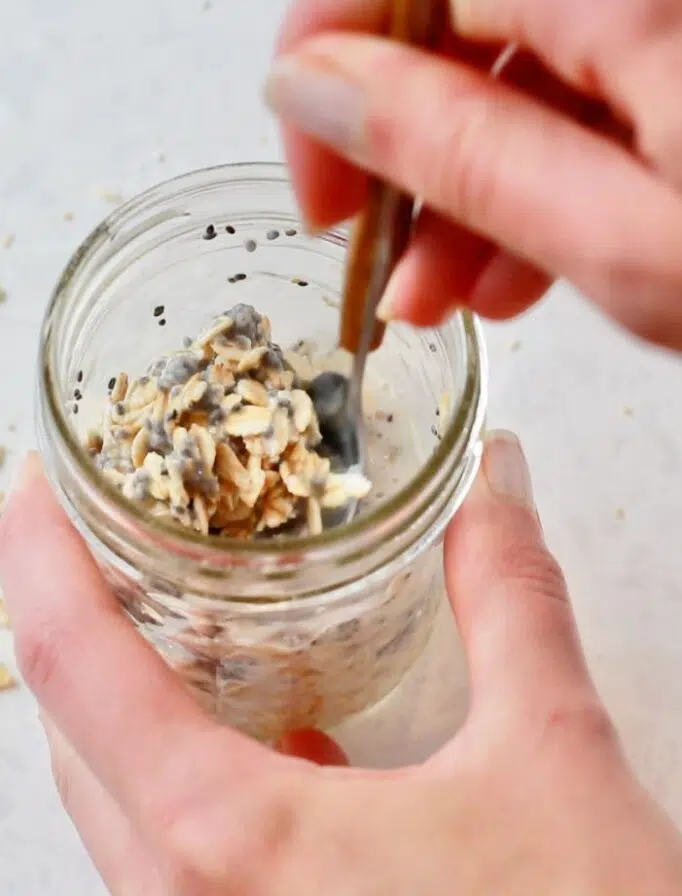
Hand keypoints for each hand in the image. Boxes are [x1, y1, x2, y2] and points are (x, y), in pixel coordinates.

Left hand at [2, 435, 681, 893]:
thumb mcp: (551, 754)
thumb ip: (508, 598)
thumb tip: (496, 483)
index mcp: (235, 844)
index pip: (75, 666)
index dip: (35, 555)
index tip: (32, 484)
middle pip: (73, 735)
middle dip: (72, 620)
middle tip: (102, 533)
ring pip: (112, 805)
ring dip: (121, 704)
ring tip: (169, 617)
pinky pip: (171, 865)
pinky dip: (184, 780)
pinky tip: (278, 749)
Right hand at [266, 0, 681, 349]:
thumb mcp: (623, 242)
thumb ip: (459, 152)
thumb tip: (312, 87)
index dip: (318, 63)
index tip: (321, 190)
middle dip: (393, 120)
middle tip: (381, 241)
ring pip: (517, 23)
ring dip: (465, 151)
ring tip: (453, 286)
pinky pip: (590, 43)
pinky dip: (542, 139)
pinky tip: (530, 248)